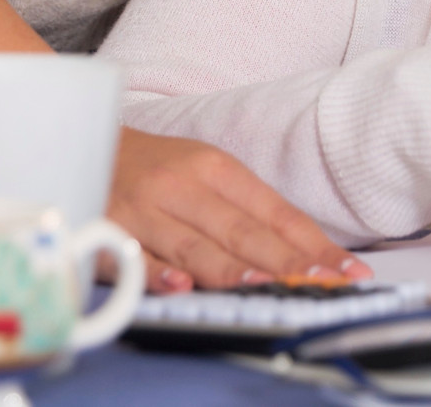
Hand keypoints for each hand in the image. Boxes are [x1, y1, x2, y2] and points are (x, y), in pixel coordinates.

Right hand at [110, 126, 370, 293]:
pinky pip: (136, 257)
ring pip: (194, 246)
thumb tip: (303, 252)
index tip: (346, 271)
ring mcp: (144, 209)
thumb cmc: (158, 167)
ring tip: (266, 287)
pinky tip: (181, 286)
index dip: (312, 243)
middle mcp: (183, 186)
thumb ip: (248, 211)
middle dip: (284, 261)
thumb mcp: (207, 173)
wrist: (84, 143)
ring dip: (231, 269)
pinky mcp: (108, 229)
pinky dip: (158, 274)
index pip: (274, 211)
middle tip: (321, 285)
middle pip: (241, 231)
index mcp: (216, 168)